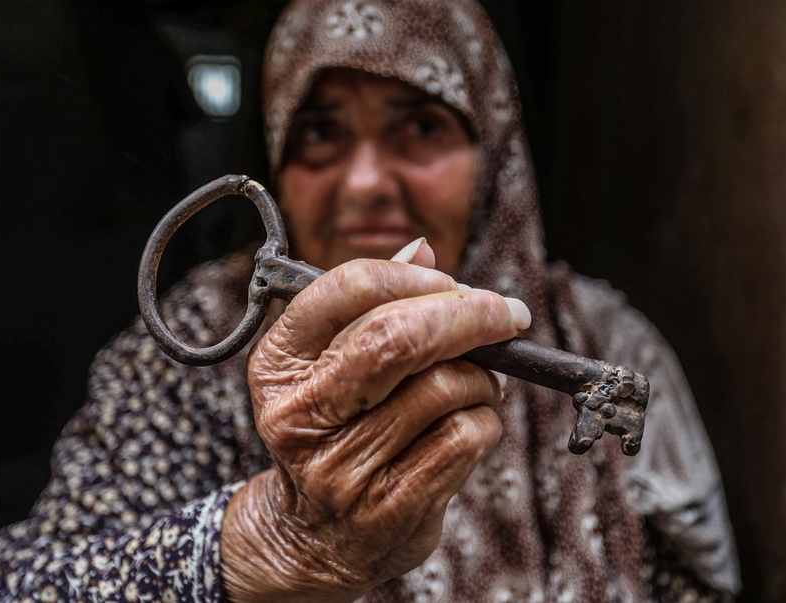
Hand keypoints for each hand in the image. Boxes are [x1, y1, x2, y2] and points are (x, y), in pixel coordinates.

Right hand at [220, 240, 530, 602]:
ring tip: (477, 386)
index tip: (452, 281)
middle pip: (398, 337)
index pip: (345, 289)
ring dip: (482, 379)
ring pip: (445, 387)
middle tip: (507, 314)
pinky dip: (486, 421)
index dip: (411, 275)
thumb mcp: (333, 364)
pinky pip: (464, 437)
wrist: (316, 536)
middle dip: (469, 315)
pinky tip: (471, 424)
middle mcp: (300, 414)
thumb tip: (424, 249)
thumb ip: (373, 305)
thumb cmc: (339, 428)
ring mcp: (340, 468)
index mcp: (279, 364)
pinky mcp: (386, 508)